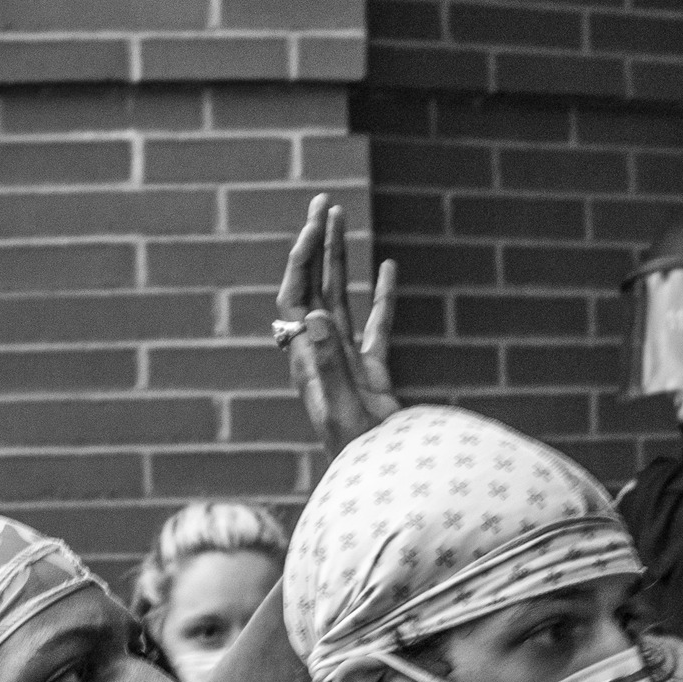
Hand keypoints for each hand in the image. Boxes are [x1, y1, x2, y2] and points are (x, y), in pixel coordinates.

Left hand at [277, 194, 398, 455]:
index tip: (314, 226)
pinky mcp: (372, 371)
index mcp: (307, 357)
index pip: (296, 297)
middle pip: (314, 287)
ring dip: (341, 258)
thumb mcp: (341, 407)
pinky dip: (381, 294)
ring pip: (342, 297)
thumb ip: (329, 362)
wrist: (378, 477)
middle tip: (324, 204)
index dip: (301, 260)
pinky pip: (377, 324)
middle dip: (318, 244)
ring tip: (343, 218)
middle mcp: (321, 353)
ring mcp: (347, 360)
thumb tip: (315, 315)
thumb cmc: (356, 451)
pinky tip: (386, 267)